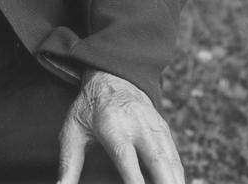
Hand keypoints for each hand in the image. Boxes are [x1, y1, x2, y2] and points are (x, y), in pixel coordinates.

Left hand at [57, 70, 183, 183]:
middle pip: (156, 159)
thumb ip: (69, 163)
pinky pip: (174, 156)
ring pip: (170, 159)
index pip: (125, 156)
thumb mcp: (72, 130)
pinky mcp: (163, 128)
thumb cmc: (89, 107)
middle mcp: (136, 124)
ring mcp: (153, 125)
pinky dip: (178, 175)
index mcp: (111, 124)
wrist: (112, 74)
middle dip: (164, 183)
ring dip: (175, 180)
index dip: (134, 179)